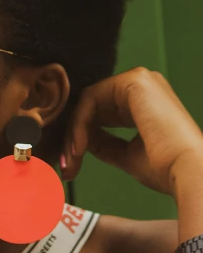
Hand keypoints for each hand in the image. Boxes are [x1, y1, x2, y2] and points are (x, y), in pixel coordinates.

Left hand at [61, 67, 202, 196]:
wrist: (187, 171)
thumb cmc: (166, 169)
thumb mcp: (127, 155)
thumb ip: (106, 144)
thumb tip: (84, 142)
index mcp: (145, 102)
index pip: (100, 112)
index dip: (81, 138)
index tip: (71, 166)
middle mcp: (143, 86)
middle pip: (91, 106)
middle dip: (74, 137)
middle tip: (66, 166)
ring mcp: (139, 80)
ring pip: (88, 103)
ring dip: (74, 134)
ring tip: (71, 162)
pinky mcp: (134, 82)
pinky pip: (91, 99)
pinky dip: (80, 125)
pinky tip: (79, 148)